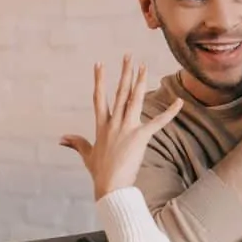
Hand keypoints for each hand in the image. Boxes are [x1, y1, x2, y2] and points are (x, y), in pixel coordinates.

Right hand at [61, 56, 182, 200]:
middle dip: (124, 73)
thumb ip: (76, 143)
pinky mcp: (141, 137)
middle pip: (119, 92)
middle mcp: (114, 123)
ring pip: (134, 100)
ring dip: (140, 82)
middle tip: (128, 56)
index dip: (99, 80)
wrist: (110, 186)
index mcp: (102, 125)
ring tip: (144, 66)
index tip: (99, 64)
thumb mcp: (87, 155)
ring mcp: (127, 128)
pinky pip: (159, 122)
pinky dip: (170, 112)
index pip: (99, 97)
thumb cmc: (100, 172)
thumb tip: (61, 138)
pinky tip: (179, 102)